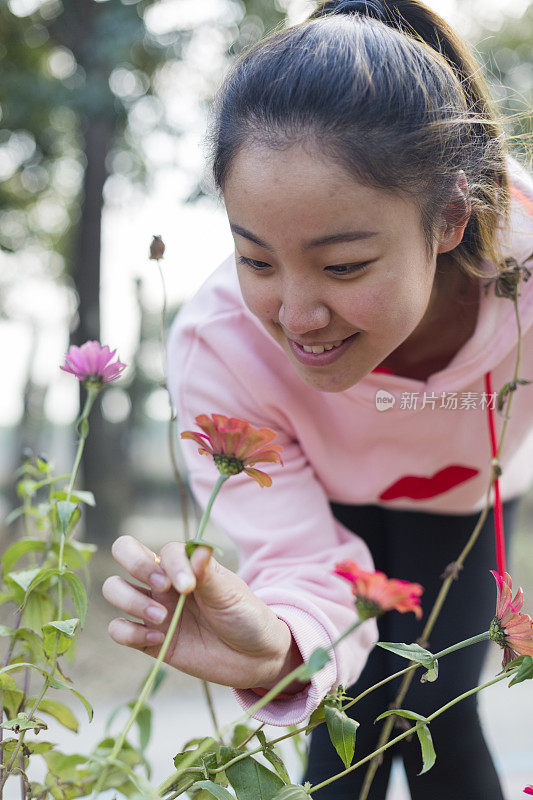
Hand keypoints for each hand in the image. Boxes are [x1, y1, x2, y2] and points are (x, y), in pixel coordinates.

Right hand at [102, 535, 304, 690]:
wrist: (254, 657)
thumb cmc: (245, 615)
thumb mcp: (230, 593)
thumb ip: (208, 573)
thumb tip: (198, 548)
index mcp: (185, 565)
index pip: (163, 549)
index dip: (171, 563)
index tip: (189, 586)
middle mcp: (163, 582)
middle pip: (124, 552)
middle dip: (134, 565)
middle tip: (162, 588)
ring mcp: (153, 609)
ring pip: (115, 589)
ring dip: (131, 601)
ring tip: (162, 618)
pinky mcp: (148, 639)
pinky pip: (118, 629)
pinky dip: (130, 633)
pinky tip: (157, 638)